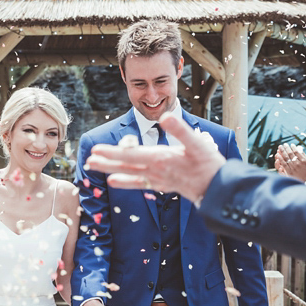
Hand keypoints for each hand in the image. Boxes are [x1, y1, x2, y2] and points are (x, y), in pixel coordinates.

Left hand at [85, 112, 225, 202]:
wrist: (218, 190)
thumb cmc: (209, 165)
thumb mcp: (198, 144)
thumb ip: (180, 130)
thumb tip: (165, 116)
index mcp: (161, 158)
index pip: (131, 154)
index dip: (112, 152)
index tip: (96, 150)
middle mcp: (155, 170)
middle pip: (125, 165)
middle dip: (106, 162)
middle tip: (87, 160)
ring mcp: (157, 179)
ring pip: (129, 174)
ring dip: (110, 170)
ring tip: (93, 168)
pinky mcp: (161, 185)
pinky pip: (138, 183)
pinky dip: (125, 182)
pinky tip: (113, 181)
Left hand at [274, 144, 305, 181]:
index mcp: (304, 161)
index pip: (297, 152)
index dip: (293, 147)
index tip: (291, 144)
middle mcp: (298, 163)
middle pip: (290, 153)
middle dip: (286, 148)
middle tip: (284, 144)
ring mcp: (293, 168)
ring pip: (286, 158)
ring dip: (282, 151)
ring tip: (280, 147)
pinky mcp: (289, 172)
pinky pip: (284, 164)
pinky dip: (280, 159)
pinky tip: (278, 155)